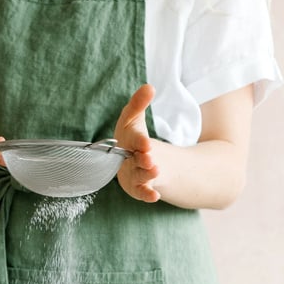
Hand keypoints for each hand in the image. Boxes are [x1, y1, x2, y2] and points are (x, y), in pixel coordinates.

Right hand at [113, 83, 159, 202]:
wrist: (129, 159)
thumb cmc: (131, 136)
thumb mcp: (134, 118)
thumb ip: (139, 103)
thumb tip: (149, 86)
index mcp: (127, 140)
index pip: (132, 139)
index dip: (139, 141)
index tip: (146, 143)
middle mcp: (127, 158)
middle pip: (135, 160)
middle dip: (142, 160)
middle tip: (149, 159)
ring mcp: (132, 173)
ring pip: (139, 177)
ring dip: (146, 175)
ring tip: (156, 170)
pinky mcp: (137, 188)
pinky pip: (141, 192)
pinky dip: (147, 195)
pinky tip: (155, 196)